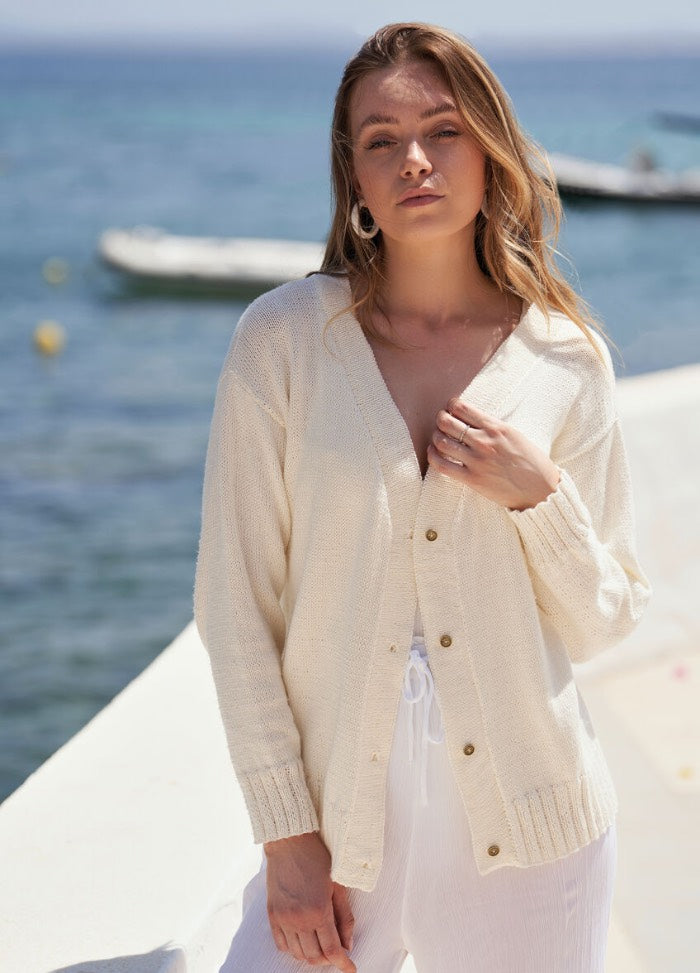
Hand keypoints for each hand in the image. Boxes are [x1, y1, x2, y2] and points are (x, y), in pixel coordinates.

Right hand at [263, 831, 355, 970]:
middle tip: (338, 951)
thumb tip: (348, 944)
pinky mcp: (272, 914)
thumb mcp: (338, 885)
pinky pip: (282, 944)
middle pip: (315, 956)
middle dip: (329, 959)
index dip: (343, 964)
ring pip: (298, 954)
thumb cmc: (318, 858)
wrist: (290, 841)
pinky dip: (294, 949)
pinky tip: (303, 941)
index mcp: (319, 911)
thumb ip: (345, 917)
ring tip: (322, 946)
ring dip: (312, 955)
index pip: (332, 950)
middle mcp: (299, 919)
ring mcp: (283, 918)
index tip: (351, 969)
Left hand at [427, 397, 560, 510]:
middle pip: (447, 422)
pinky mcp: (472, 479)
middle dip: (440, 419)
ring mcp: (476, 460)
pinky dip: (432, 456)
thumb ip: (494, 427)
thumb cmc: (531, 462)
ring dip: (435, 436)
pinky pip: (442, 465)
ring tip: (437, 437)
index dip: (451, 406)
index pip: (462, 408)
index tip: (450, 409)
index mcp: (496, 427)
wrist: (540, 490)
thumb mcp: (515, 435)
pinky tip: (433, 452)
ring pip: (441, 441)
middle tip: (442, 422)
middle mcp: (484, 441)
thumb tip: (473, 420)